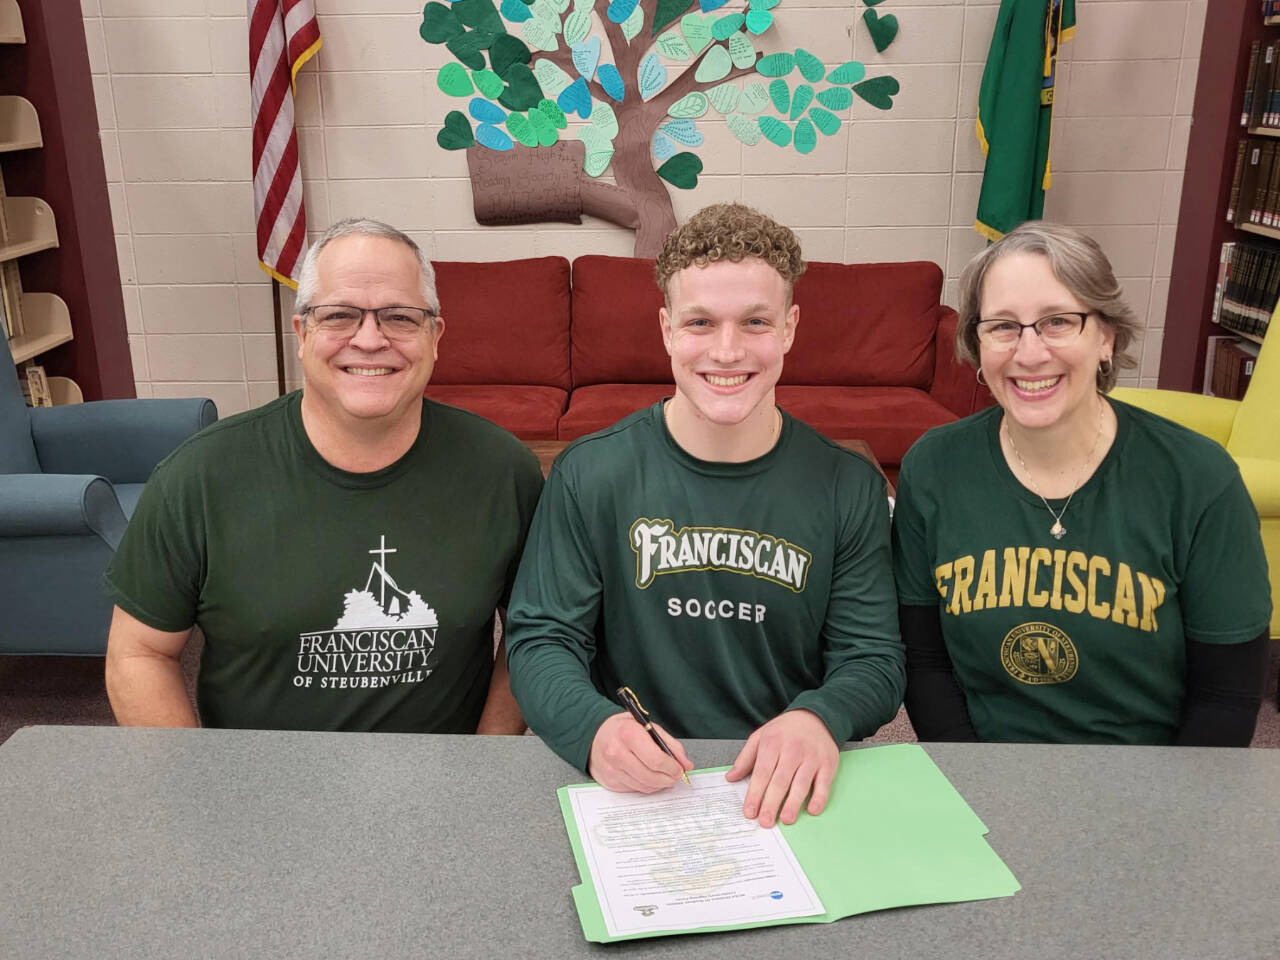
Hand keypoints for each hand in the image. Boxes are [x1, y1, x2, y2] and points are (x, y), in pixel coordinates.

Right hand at [588, 712, 693, 793]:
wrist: (593, 734)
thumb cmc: (623, 729)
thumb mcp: (647, 726)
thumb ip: (669, 744)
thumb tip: (686, 764)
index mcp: (628, 733)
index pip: (656, 759)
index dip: (672, 768)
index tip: (679, 769)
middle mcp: (616, 752)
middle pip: (650, 776)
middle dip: (668, 779)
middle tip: (674, 776)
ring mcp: (611, 769)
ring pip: (644, 786)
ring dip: (658, 784)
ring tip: (663, 777)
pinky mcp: (608, 781)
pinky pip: (634, 789)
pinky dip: (645, 786)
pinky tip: (647, 777)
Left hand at [725, 710, 837, 827]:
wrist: (815, 716)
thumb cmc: (784, 730)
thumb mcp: (760, 737)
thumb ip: (745, 758)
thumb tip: (731, 778)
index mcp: (773, 744)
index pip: (762, 773)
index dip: (755, 793)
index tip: (750, 812)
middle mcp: (792, 751)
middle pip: (780, 781)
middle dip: (772, 803)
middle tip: (765, 822)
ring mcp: (811, 758)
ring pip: (801, 784)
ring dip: (794, 803)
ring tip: (786, 819)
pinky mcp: (827, 764)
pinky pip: (823, 784)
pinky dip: (819, 798)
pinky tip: (812, 810)